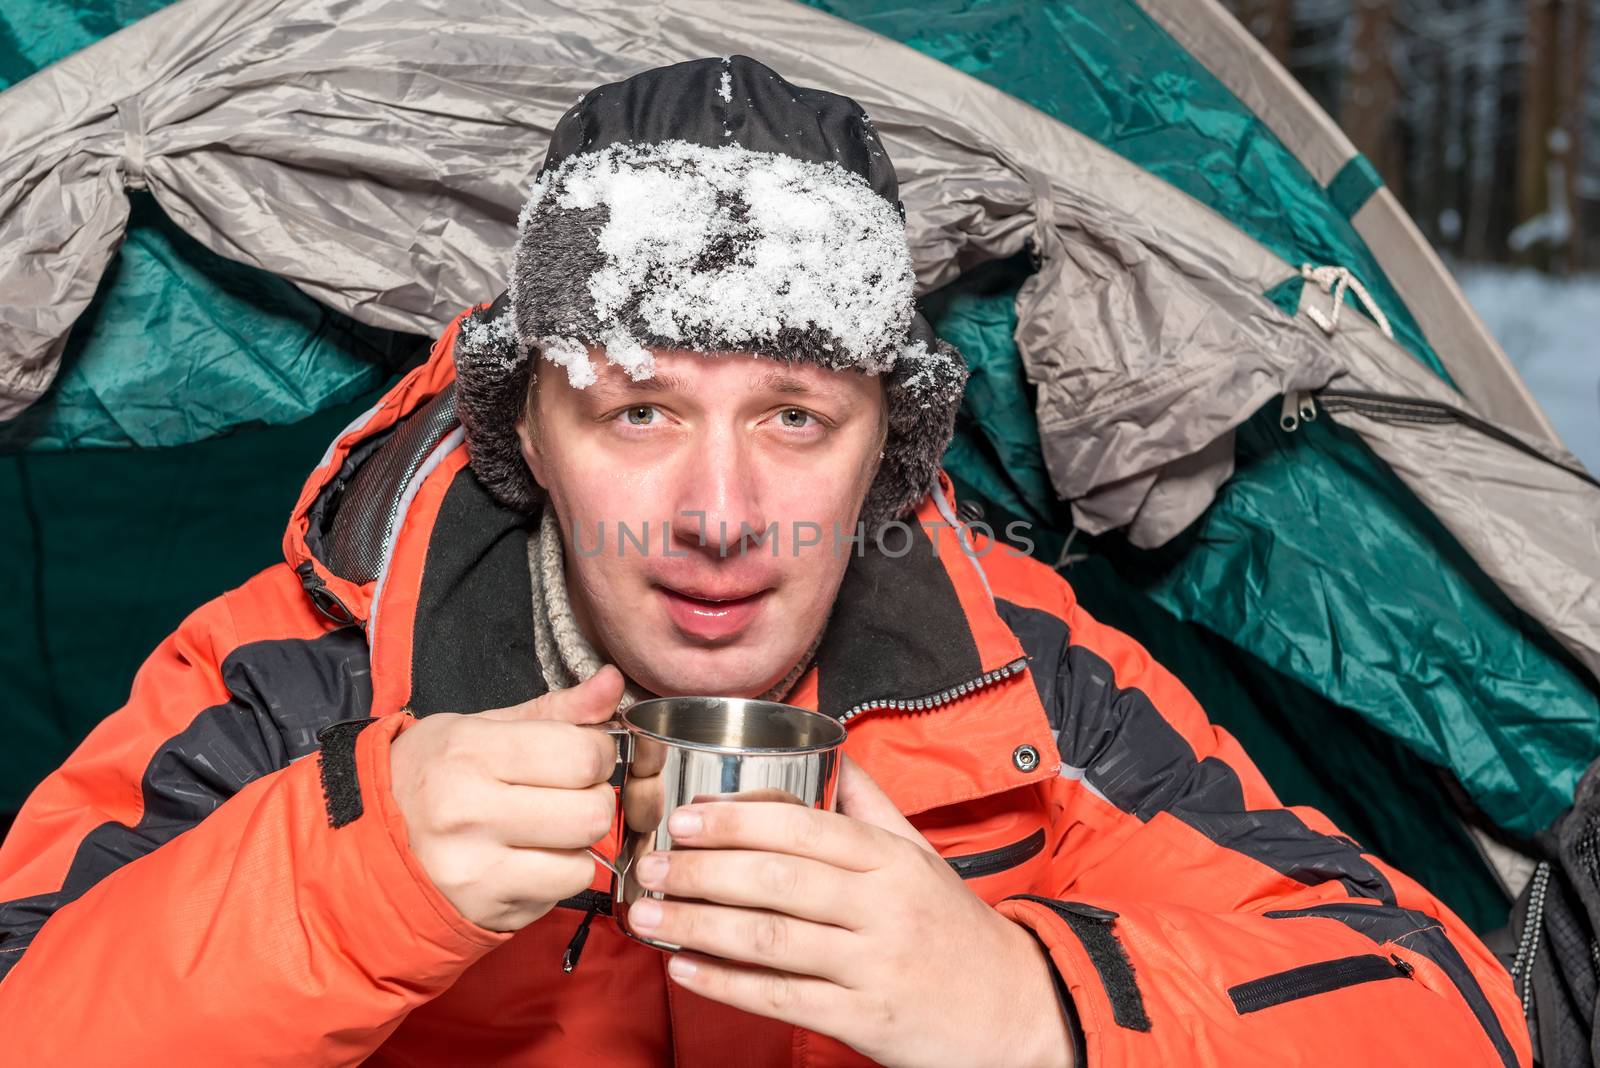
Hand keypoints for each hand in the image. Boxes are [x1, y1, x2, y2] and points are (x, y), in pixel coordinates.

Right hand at [388, 667, 623, 931]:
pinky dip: (559, 874)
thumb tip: (614, 683)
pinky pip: (561, 892)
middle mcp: (468, 812)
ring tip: (547, 828)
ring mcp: (474, 868)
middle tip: (569, 794)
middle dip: (593, 799)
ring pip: (583, 860)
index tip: (580, 755)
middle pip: (591, 811)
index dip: (597, 754)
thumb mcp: (484, 726)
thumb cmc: (435, 773)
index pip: (581, 755)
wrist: (371, 839)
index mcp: (471, 752)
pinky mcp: (485, 909)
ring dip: (578, 843)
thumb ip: (557, 708)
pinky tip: (529, 858)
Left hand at [625, 757, 1075, 1067]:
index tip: (685, 818)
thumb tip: (827, 747)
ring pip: (771, 939)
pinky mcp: (865, 1019)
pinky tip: (684, 969)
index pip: (806, 828)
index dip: (738, 821)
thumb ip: (869, 804)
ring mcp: (874, 965)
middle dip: (702, 871)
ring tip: (648, 916)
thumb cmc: (953, 928)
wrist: (1014, 1009)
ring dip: (699, 926)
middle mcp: (884, 907)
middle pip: (778, 880)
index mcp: (892, 859)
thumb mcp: (920, 855)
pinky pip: (783, 999)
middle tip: (649, 865)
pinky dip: (726, 984)